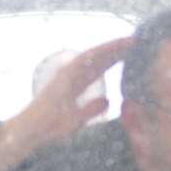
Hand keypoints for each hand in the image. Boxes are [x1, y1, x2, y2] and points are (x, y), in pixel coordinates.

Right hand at [0, 36, 133, 170]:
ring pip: (95, 54)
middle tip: (139, 40)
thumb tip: (107, 100)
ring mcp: (68, 73)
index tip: (133, 53)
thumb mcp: (78, 119)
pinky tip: (116, 46)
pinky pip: (86, 59)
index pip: (100, 68)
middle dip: (118, 50)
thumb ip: (91, 109)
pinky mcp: (65, 75)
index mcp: (75, 84)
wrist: (32, 131)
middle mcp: (72, 75)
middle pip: (99, 58)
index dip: (116, 59)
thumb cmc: (50, 127)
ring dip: (114, 46)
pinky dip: (102, 51)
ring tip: (133, 39)